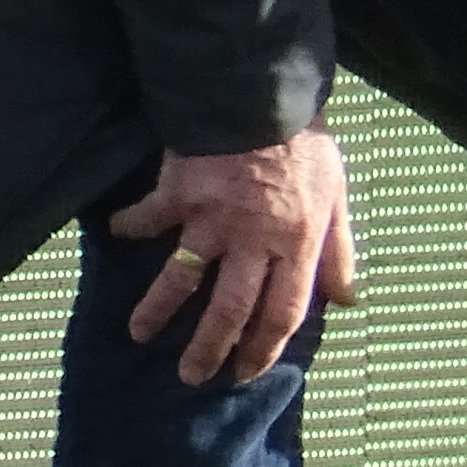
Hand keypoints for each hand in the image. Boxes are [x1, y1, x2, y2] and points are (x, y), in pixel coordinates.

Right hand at [110, 130, 362, 387]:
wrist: (265, 90)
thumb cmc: (307, 143)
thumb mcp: (338, 196)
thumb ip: (340, 251)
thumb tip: (348, 299)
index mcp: (297, 244)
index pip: (282, 313)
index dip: (263, 349)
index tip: (245, 372)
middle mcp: (254, 241)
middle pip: (230, 309)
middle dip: (209, 348)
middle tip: (191, 376)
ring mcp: (212, 220)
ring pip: (182, 278)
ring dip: (158, 310)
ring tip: (139, 334)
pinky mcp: (179, 194)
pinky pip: (150, 218)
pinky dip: (131, 225)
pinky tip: (118, 232)